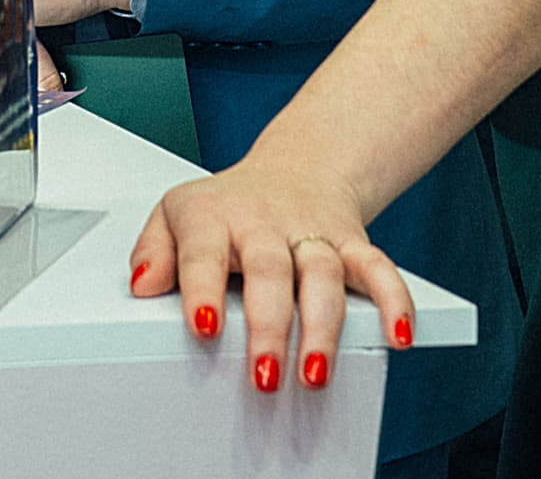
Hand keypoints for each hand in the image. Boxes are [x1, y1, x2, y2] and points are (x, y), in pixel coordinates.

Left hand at [130, 140, 415, 399]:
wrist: (298, 168)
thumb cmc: (229, 206)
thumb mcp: (176, 214)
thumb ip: (154, 250)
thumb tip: (142, 284)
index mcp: (214, 216)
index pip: (204, 250)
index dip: (202, 287)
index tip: (204, 325)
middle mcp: (264, 223)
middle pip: (269, 270)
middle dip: (268, 325)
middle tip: (264, 374)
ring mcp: (311, 234)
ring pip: (322, 274)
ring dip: (322, 327)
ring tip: (315, 373)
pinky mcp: (351, 244)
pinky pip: (378, 268)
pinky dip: (394, 299)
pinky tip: (398, 333)